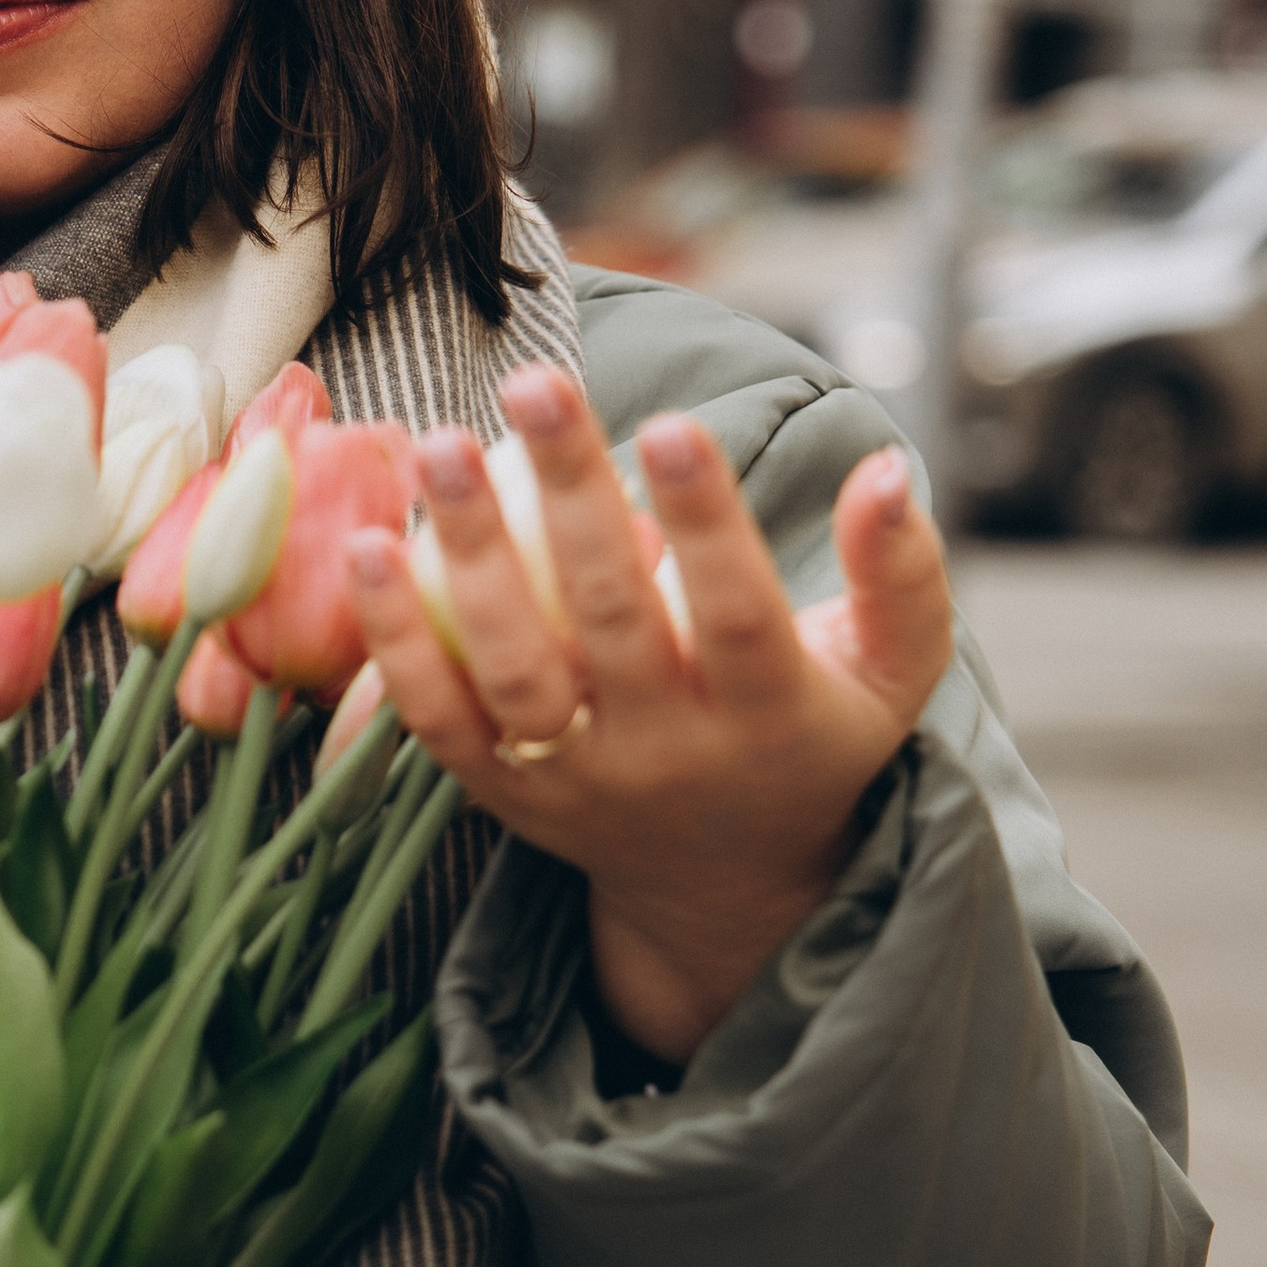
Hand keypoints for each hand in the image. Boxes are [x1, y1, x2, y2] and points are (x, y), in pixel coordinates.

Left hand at [345, 366, 954, 1062]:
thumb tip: (886, 466)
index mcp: (769, 721)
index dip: (709, 524)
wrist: (723, 884)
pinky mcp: (498, 790)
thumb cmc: (810, 739)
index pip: (738, 618)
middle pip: (609, 619)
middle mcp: (665, 756)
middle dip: (569, 496)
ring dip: (466, 552)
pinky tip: (366, 544)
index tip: (672, 423)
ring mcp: (572, 778)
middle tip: (532, 382)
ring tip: (441, 444)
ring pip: (509, 665)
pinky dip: (394, 637)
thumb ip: (900, 575)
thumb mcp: (888, 675)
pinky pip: (433, 715)